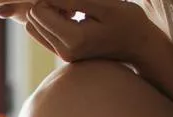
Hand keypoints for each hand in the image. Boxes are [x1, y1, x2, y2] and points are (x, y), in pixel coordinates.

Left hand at [25, 0, 155, 63]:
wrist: (138, 45)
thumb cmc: (127, 21)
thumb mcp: (104, 5)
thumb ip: (74, 0)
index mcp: (73, 39)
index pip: (39, 10)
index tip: (74, 0)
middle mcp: (63, 51)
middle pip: (34, 18)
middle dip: (49, 5)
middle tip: (75, 6)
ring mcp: (62, 55)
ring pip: (36, 26)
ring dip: (51, 13)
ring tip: (74, 12)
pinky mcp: (62, 53)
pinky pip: (43, 33)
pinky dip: (53, 21)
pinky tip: (73, 18)